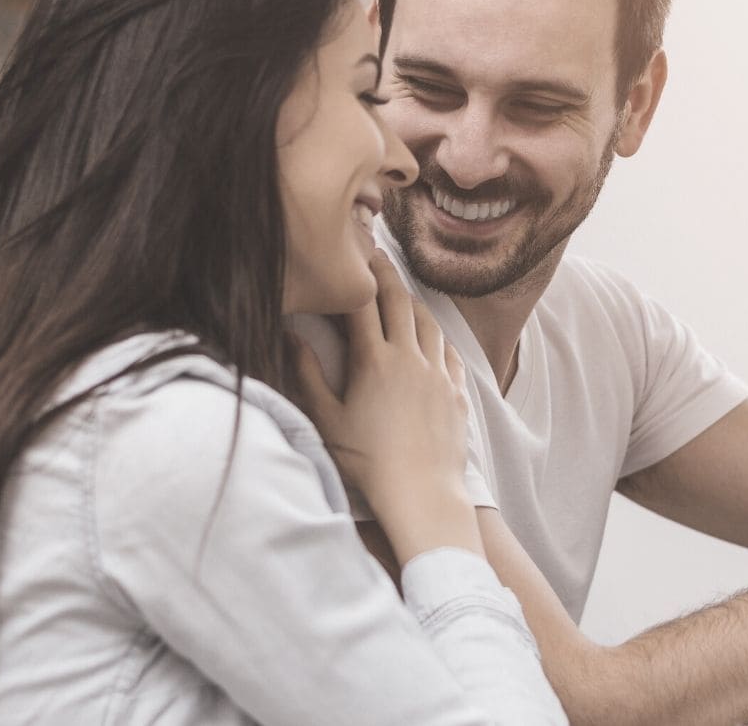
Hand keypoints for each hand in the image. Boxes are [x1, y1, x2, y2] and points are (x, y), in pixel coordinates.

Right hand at [294, 251, 476, 558]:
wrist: (422, 493)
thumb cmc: (367, 463)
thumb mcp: (327, 420)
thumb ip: (307, 374)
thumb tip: (291, 335)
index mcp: (373, 361)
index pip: (362, 304)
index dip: (355, 276)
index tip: (350, 255)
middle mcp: (409, 357)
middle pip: (399, 302)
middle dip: (387, 274)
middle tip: (378, 255)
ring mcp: (437, 373)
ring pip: (428, 322)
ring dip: (413, 301)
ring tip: (402, 291)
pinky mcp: (456, 391)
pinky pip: (448, 351)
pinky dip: (437, 336)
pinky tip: (432, 336)